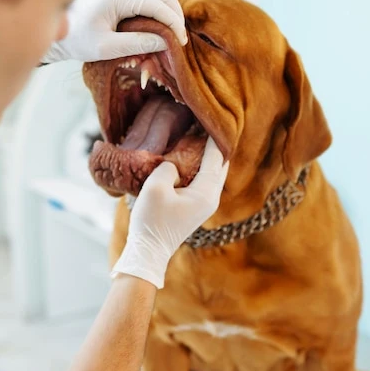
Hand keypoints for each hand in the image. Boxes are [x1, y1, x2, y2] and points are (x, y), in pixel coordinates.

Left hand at [41, 0, 187, 63]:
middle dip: (175, 13)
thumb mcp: (106, 48)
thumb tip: (164, 42)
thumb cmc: (78, 40)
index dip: (172, 22)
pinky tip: (161, 21)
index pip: (156, 3)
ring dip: (169, 6)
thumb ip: (136, 44)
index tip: (180, 42)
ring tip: (173, 30)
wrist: (58, 30)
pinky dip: (159, 3)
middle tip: (180, 37)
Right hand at [111, 137, 228, 288]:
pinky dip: (200, 167)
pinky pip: (203, 181)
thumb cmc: (151, 221)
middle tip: (206, 124)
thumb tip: (173, 165)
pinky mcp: (194, 208)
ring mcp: (204, 205)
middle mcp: (211, 198)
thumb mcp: (155, 187)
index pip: (215, 158)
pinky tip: (189, 158)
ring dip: (208, 156)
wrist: (148, 251)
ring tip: (198, 137)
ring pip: (213, 173)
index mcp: (206, 193)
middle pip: (220, 165)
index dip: (212, 137)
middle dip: (214, 146)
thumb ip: (167, 168)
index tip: (209, 119)